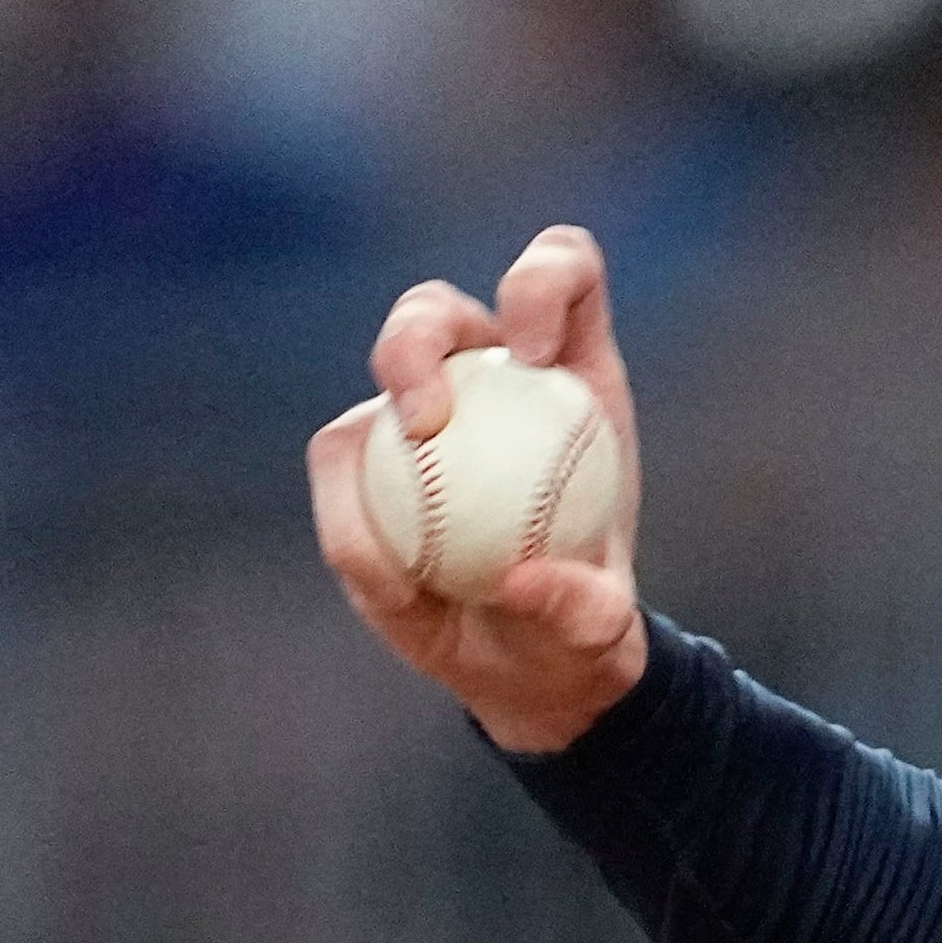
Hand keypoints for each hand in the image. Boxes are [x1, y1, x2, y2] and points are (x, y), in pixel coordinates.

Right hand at [305, 224, 650, 755]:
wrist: (522, 664)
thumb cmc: (579, 629)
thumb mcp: (602, 633)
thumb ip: (585, 610)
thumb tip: (524, 582)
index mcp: (574, 377)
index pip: (565, 278)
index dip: (542, 282)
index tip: (533, 354)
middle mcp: (490, 376)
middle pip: (437, 309)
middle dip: (417, 338)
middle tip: (427, 420)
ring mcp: (418, 409)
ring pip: (373, 372)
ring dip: (367, 426)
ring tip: (397, 502)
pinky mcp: (363, 458)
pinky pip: (338, 463)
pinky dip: (353, 520)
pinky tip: (393, 585)